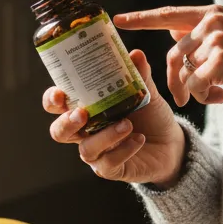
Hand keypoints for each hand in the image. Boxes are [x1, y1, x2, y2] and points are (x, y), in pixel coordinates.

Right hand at [43, 49, 185, 185]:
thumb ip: (139, 76)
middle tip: (82, 113)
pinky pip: (109, 163)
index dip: (52, 100)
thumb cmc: (150, 115)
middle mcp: (85, 132)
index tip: (59, 93)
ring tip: (126, 124)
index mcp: (86, 108)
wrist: (170, 143)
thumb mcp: (145, 93)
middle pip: (59, 131)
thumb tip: (136, 54)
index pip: (57, 105)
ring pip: (86, 149)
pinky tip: (138, 140)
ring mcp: (97, 152)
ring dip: (105, 136)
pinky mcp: (111, 169)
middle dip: (66, 123)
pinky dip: (124, 150)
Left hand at [113, 4, 222, 107]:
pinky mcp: (222, 61)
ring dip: (195, 91)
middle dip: (176, 81)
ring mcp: (217, 40)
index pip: (168, 15)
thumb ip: (202, 34)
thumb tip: (173, 30)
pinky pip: (195, 85)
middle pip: (173, 54)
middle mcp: (213, 21)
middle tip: (185, 97)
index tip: (118, 19)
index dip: (141, 19)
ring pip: (184, 72)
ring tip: (216, 95)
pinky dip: (205, 97)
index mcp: (213, 13)